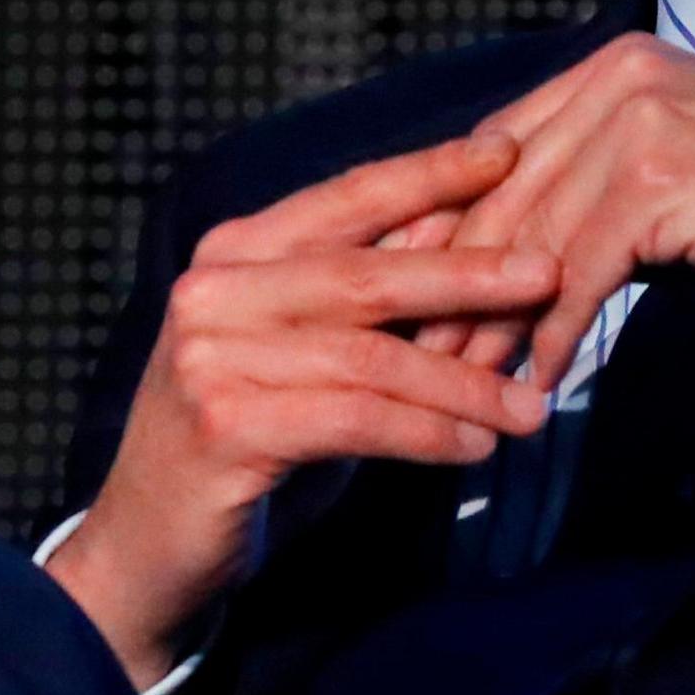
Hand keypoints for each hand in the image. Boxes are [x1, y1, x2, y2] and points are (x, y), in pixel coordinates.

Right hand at [49, 136, 564, 689]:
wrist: (147, 543)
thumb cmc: (240, 439)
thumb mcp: (297, 352)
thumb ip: (361, 299)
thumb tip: (470, 244)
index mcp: (232, 254)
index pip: (344, 200)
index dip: (427, 173)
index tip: (506, 151)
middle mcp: (213, 292)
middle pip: (364, 273)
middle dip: (467, 273)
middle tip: (548, 275)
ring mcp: (210, 357)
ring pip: (369, 356)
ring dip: (463, 382)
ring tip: (531, 407)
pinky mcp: (224, 425)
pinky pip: (354, 420)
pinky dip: (425, 433)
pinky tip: (475, 446)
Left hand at [421, 38, 694, 391]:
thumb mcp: (673, 195)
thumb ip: (590, 203)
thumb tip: (502, 260)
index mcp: (613, 67)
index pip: (496, 150)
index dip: (444, 226)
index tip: (396, 291)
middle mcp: (618, 77)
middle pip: (500, 194)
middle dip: (446, 281)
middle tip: (402, 352)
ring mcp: (641, 120)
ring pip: (529, 237)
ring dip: (486, 323)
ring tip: (451, 385)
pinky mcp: (662, 178)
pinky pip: (578, 272)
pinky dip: (551, 333)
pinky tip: (533, 383)